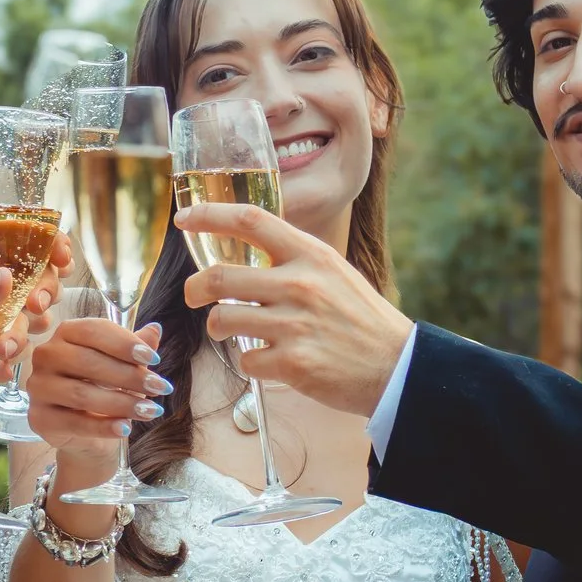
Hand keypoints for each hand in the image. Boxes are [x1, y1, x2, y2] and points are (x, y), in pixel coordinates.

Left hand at [0, 231, 68, 398]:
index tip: (60, 257)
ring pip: (32, 311)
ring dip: (30, 325)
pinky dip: (16, 350)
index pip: (21, 236)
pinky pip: (17, 341)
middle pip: (38, 275)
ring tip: (8, 343)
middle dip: (46, 289)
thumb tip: (11, 281)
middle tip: (37, 303)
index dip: (48, 242)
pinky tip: (0, 359)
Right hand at [21, 317, 167, 460]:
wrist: (85, 429)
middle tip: (159, 387)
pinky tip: (126, 428)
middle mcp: (46, 356)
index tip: (154, 358)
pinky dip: (103, 427)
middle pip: (88, 362)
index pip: (93, 331)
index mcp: (65, 334)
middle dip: (129, 376)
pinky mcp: (40, 418)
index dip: (124, 344)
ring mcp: (38, 387)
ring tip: (150, 410)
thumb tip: (155, 329)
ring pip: (82, 394)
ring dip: (121, 403)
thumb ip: (135, 349)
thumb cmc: (103, 387)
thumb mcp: (122, 365)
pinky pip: (75, 422)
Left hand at [174, 203, 412, 415]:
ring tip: (232, 330)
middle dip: (195, 288)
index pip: (250, 220)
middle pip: (220, 277)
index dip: (209, 215)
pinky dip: (249, 360)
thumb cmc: (361, 320)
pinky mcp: (292, 363)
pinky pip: (245, 358)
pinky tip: (268, 359)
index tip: (184, 218)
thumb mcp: (334, 273)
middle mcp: (300, 285)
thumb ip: (294, 261)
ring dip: (218, 327)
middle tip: (194, 295)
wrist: (397, 367)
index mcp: (311, 256)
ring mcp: (295, 325)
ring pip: (223, 320)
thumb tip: (249, 252)